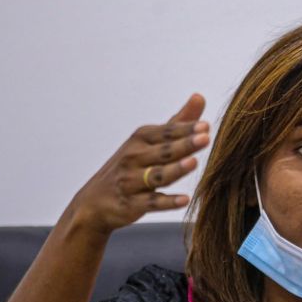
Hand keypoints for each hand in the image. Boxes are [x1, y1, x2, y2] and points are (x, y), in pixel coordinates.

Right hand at [69, 94, 208, 234]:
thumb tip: (199, 97)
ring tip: (194, 162)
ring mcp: (131, 181)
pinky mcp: (131, 204)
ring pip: (157, 175)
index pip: (166, 132)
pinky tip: (185, 200)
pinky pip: (152, 202)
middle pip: (164, 151)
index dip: (186, 129)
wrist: (95, 200)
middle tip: (205, 138)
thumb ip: (177, 123)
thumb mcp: (149, 142)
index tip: (206, 126)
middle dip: (184, 144)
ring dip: (176, 169)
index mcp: (140, 139)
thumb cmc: (130, 166)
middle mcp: (133, 157)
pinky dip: (168, 202)